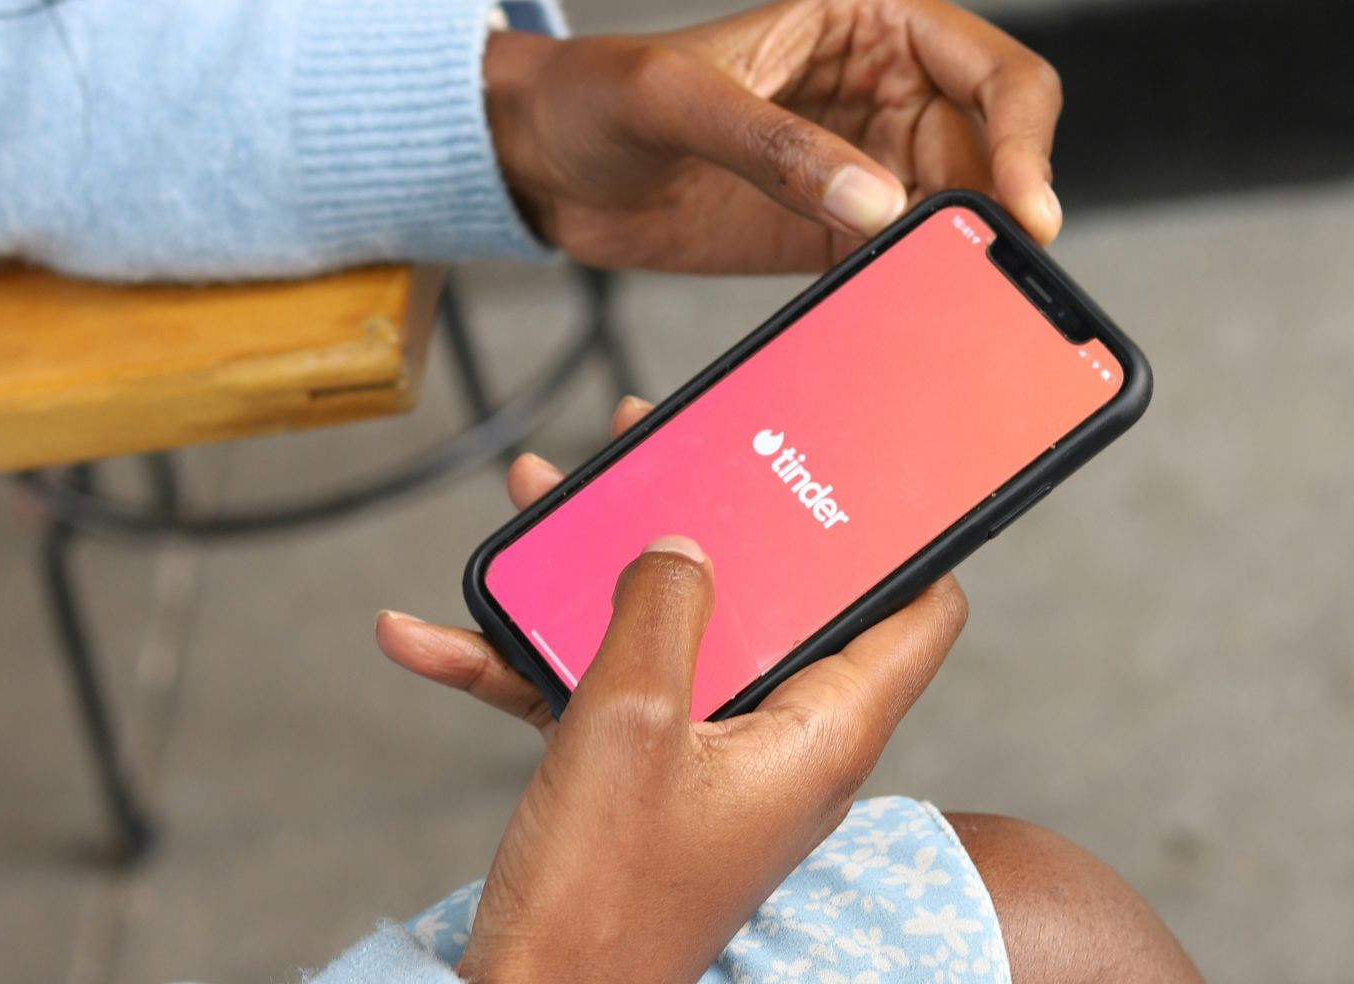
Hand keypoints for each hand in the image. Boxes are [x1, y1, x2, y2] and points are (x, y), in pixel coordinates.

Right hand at [377, 398, 968, 982]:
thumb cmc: (601, 902)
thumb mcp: (628, 723)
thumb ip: (662, 610)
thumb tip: (681, 545)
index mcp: (821, 731)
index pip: (917, 613)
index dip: (902, 536)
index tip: (857, 474)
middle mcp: (782, 742)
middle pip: (773, 600)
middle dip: (707, 521)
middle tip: (659, 450)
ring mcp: (711, 761)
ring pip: (674, 633)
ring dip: (596, 574)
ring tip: (539, 502)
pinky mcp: (647, 781)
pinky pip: (602, 693)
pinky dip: (531, 662)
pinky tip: (435, 637)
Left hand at [483, 0, 1062, 274]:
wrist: (542, 161)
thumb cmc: (597, 92)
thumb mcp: (674, 99)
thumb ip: (774, 146)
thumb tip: (877, 202)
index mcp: (876, 27)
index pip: (1001, 76)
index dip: (1027, 144)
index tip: (1021, 214)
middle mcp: (890, 94)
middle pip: (991, 163)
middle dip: (990, 223)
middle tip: (978, 287)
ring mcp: (867, 169)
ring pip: (953, 226)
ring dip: (951, 271)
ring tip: (935, 314)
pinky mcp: (834, 235)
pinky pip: (897, 269)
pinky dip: (903, 299)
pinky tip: (891, 325)